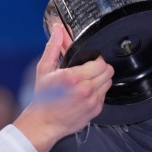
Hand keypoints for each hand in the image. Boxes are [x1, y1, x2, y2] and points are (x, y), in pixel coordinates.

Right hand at [13, 22, 113, 151]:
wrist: (44, 122)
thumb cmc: (43, 98)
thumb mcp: (44, 69)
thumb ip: (53, 47)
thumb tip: (58, 30)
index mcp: (74, 77)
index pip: (100, 62)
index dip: (95, 59)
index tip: (88, 60)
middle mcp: (85, 89)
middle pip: (108, 71)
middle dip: (100, 68)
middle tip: (89, 69)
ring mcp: (92, 101)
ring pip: (109, 82)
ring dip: (101, 79)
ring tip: (87, 80)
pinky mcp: (95, 110)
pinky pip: (105, 94)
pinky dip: (98, 91)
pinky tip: (86, 92)